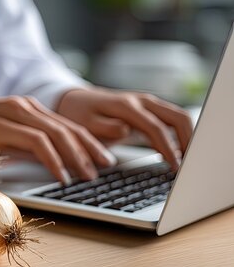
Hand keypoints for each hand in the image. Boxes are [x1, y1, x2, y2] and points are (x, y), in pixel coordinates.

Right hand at [0, 96, 116, 183]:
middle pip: (68, 126)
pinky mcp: (1, 124)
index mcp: (26, 108)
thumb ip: (22, 145)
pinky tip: (61, 174)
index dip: (89, 141)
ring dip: (77, 156)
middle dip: (92, 148)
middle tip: (107, 167)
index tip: (104, 158)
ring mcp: (13, 113)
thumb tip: (46, 164)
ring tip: (89, 175)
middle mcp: (24, 106)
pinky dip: (53, 159)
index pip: (66, 124)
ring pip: (57, 133)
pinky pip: (37, 142)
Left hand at [56, 87, 192, 168]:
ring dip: (188, 137)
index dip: (168, 148)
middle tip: (190, 164)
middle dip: (189, 140)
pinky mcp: (149, 110)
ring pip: (178, 117)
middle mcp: (141, 101)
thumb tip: (126, 130)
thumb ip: (105, 127)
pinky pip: (171, 120)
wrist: (75, 101)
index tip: (175, 166)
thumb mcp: (86, 123)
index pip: (156, 127)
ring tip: (188, 161)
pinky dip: (180, 135)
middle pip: (177, 117)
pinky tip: (179, 153)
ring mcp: (147, 104)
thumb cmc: (79, 114)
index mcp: (126, 105)